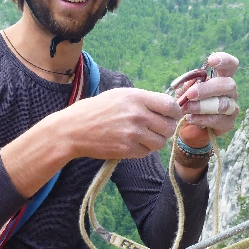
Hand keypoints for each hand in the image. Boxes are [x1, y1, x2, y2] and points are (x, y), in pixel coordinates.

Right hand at [63, 87, 182, 159]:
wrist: (74, 129)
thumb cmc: (96, 110)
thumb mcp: (119, 95)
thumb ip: (143, 100)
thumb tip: (167, 107)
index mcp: (136, 97)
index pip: (170, 106)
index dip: (174, 113)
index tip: (171, 116)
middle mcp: (137, 115)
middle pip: (169, 127)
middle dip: (164, 129)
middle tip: (155, 128)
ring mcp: (133, 134)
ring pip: (160, 142)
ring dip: (154, 141)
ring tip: (141, 137)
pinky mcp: (127, 150)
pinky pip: (146, 152)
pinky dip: (141, 150)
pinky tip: (129, 143)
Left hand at [175, 52, 238, 146]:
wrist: (187, 128)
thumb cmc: (188, 104)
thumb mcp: (184, 91)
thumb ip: (188, 84)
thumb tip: (193, 81)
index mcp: (221, 79)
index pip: (231, 65)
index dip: (224, 60)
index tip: (211, 60)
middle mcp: (230, 92)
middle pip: (228, 85)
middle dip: (207, 89)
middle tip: (190, 94)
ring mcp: (232, 108)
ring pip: (223, 104)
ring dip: (201, 106)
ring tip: (186, 109)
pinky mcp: (228, 123)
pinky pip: (218, 120)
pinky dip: (202, 119)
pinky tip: (190, 118)